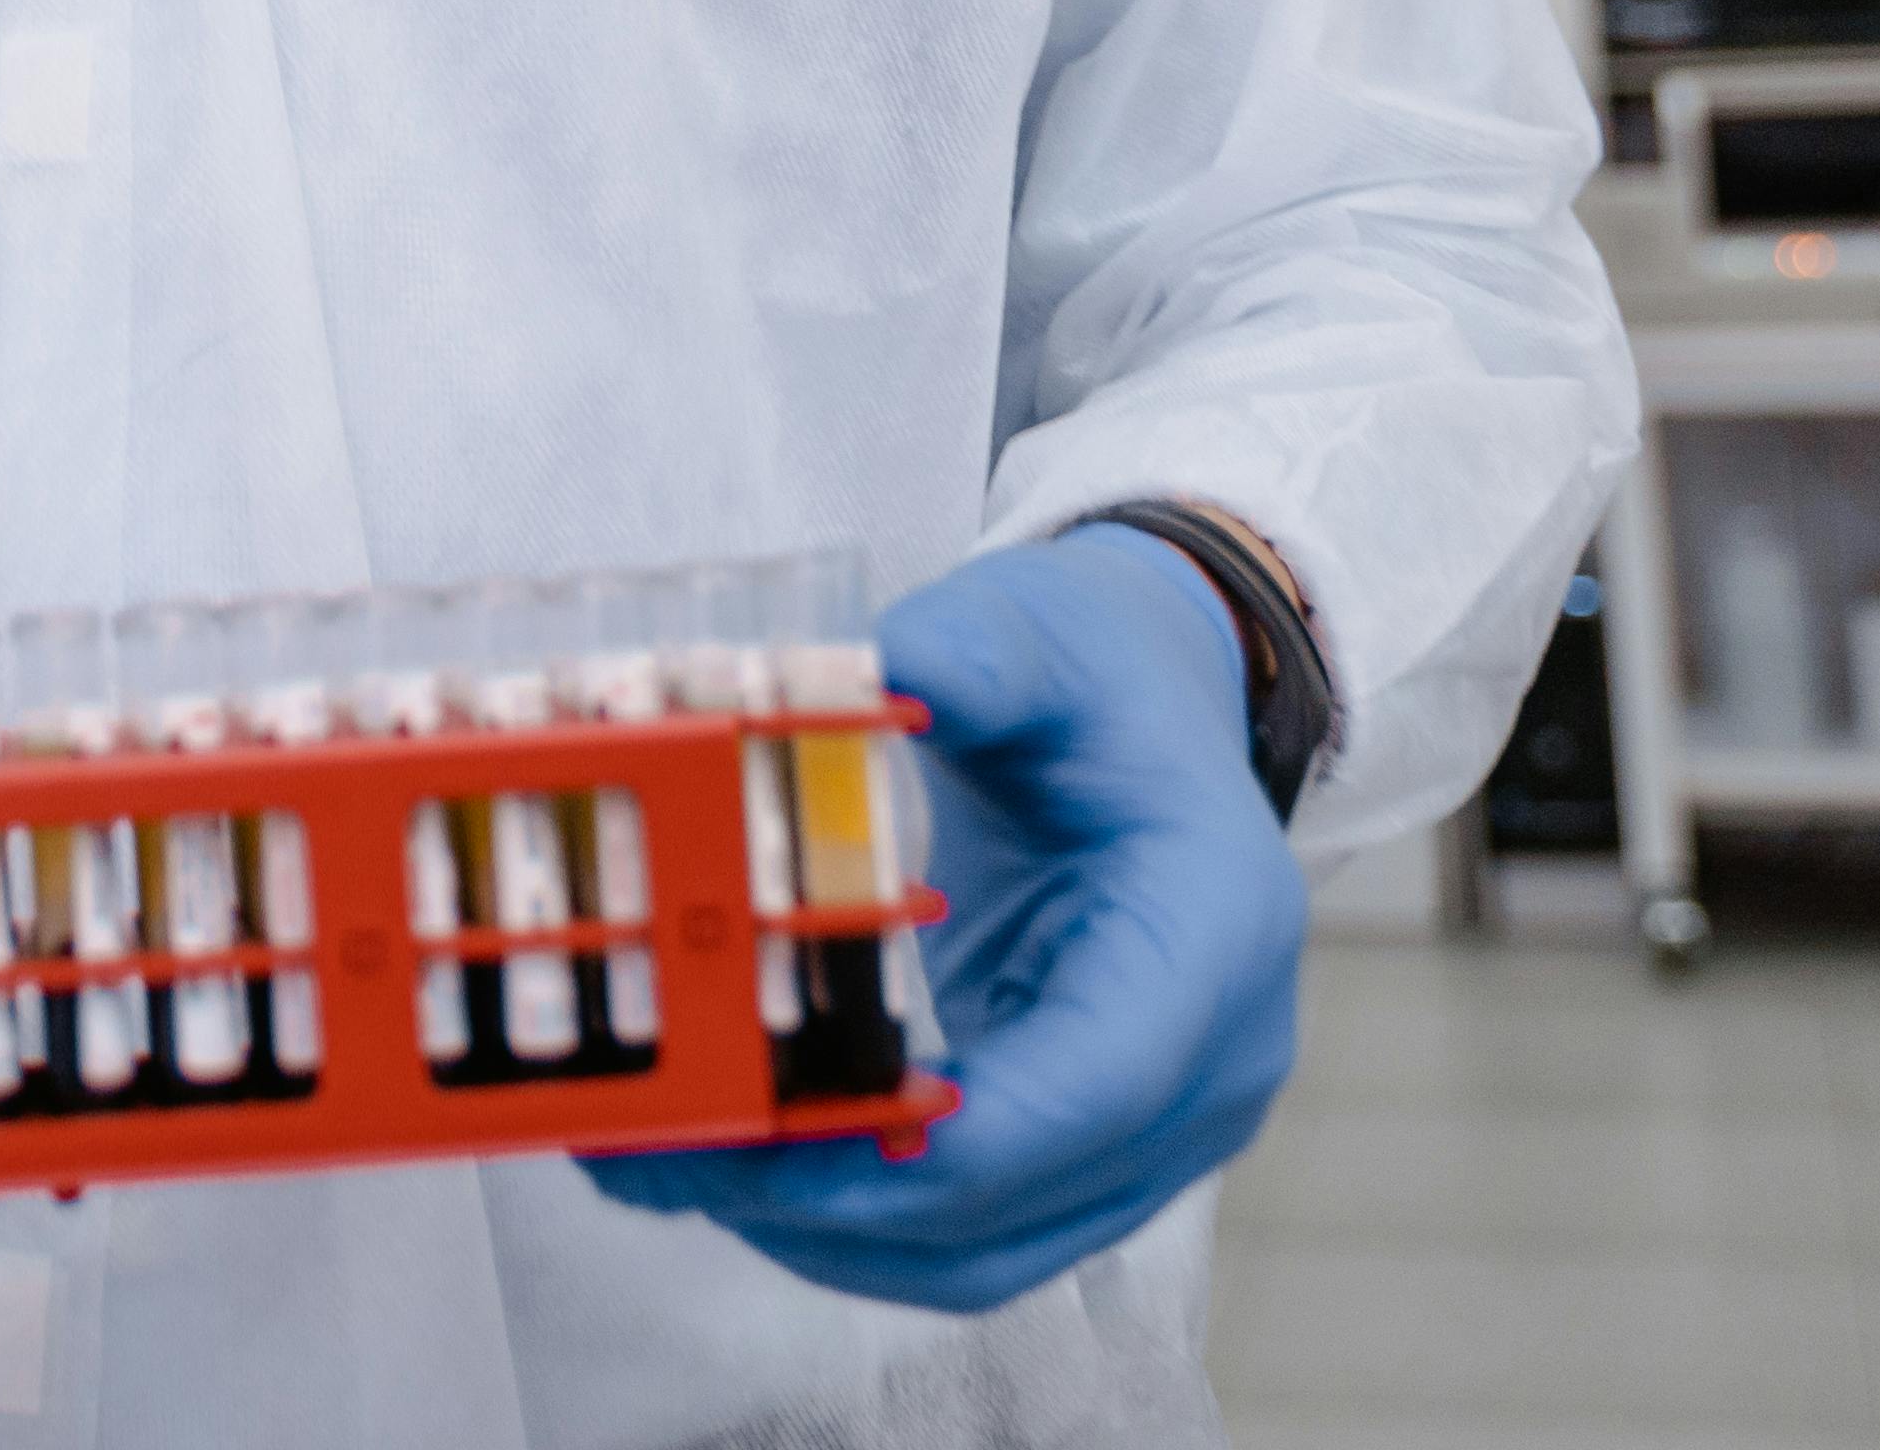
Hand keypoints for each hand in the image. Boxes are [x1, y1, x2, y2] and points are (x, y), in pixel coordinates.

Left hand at [582, 528, 1302, 1312]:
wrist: (1156, 706)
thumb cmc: (1098, 673)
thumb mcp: (1036, 630)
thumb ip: (966, 653)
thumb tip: (853, 679)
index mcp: (1212, 929)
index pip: (1090, 1087)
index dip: (935, 1139)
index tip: (783, 1139)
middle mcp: (1211, 1057)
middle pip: (1021, 1198)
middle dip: (835, 1198)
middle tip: (668, 1144)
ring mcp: (1160, 1125)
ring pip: (988, 1249)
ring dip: (825, 1229)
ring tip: (668, 1159)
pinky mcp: (1092, 1151)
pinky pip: (973, 1230)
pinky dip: (853, 1217)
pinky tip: (738, 1162)